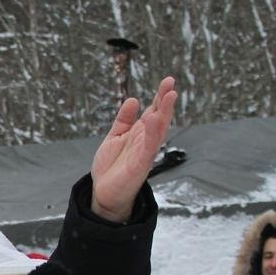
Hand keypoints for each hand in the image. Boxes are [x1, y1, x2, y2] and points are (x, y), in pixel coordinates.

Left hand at [90, 76, 177, 221]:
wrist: (104, 192)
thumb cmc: (111, 166)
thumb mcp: (115, 137)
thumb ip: (123, 120)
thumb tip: (133, 99)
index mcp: (139, 134)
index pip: (153, 112)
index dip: (160, 97)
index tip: (167, 81)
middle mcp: (145, 141)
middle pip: (159, 118)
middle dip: (165, 100)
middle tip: (171, 82)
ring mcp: (144, 152)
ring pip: (157, 130)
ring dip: (163, 114)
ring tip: (168, 96)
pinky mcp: (140, 165)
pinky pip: (148, 148)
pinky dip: (151, 134)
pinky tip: (153, 120)